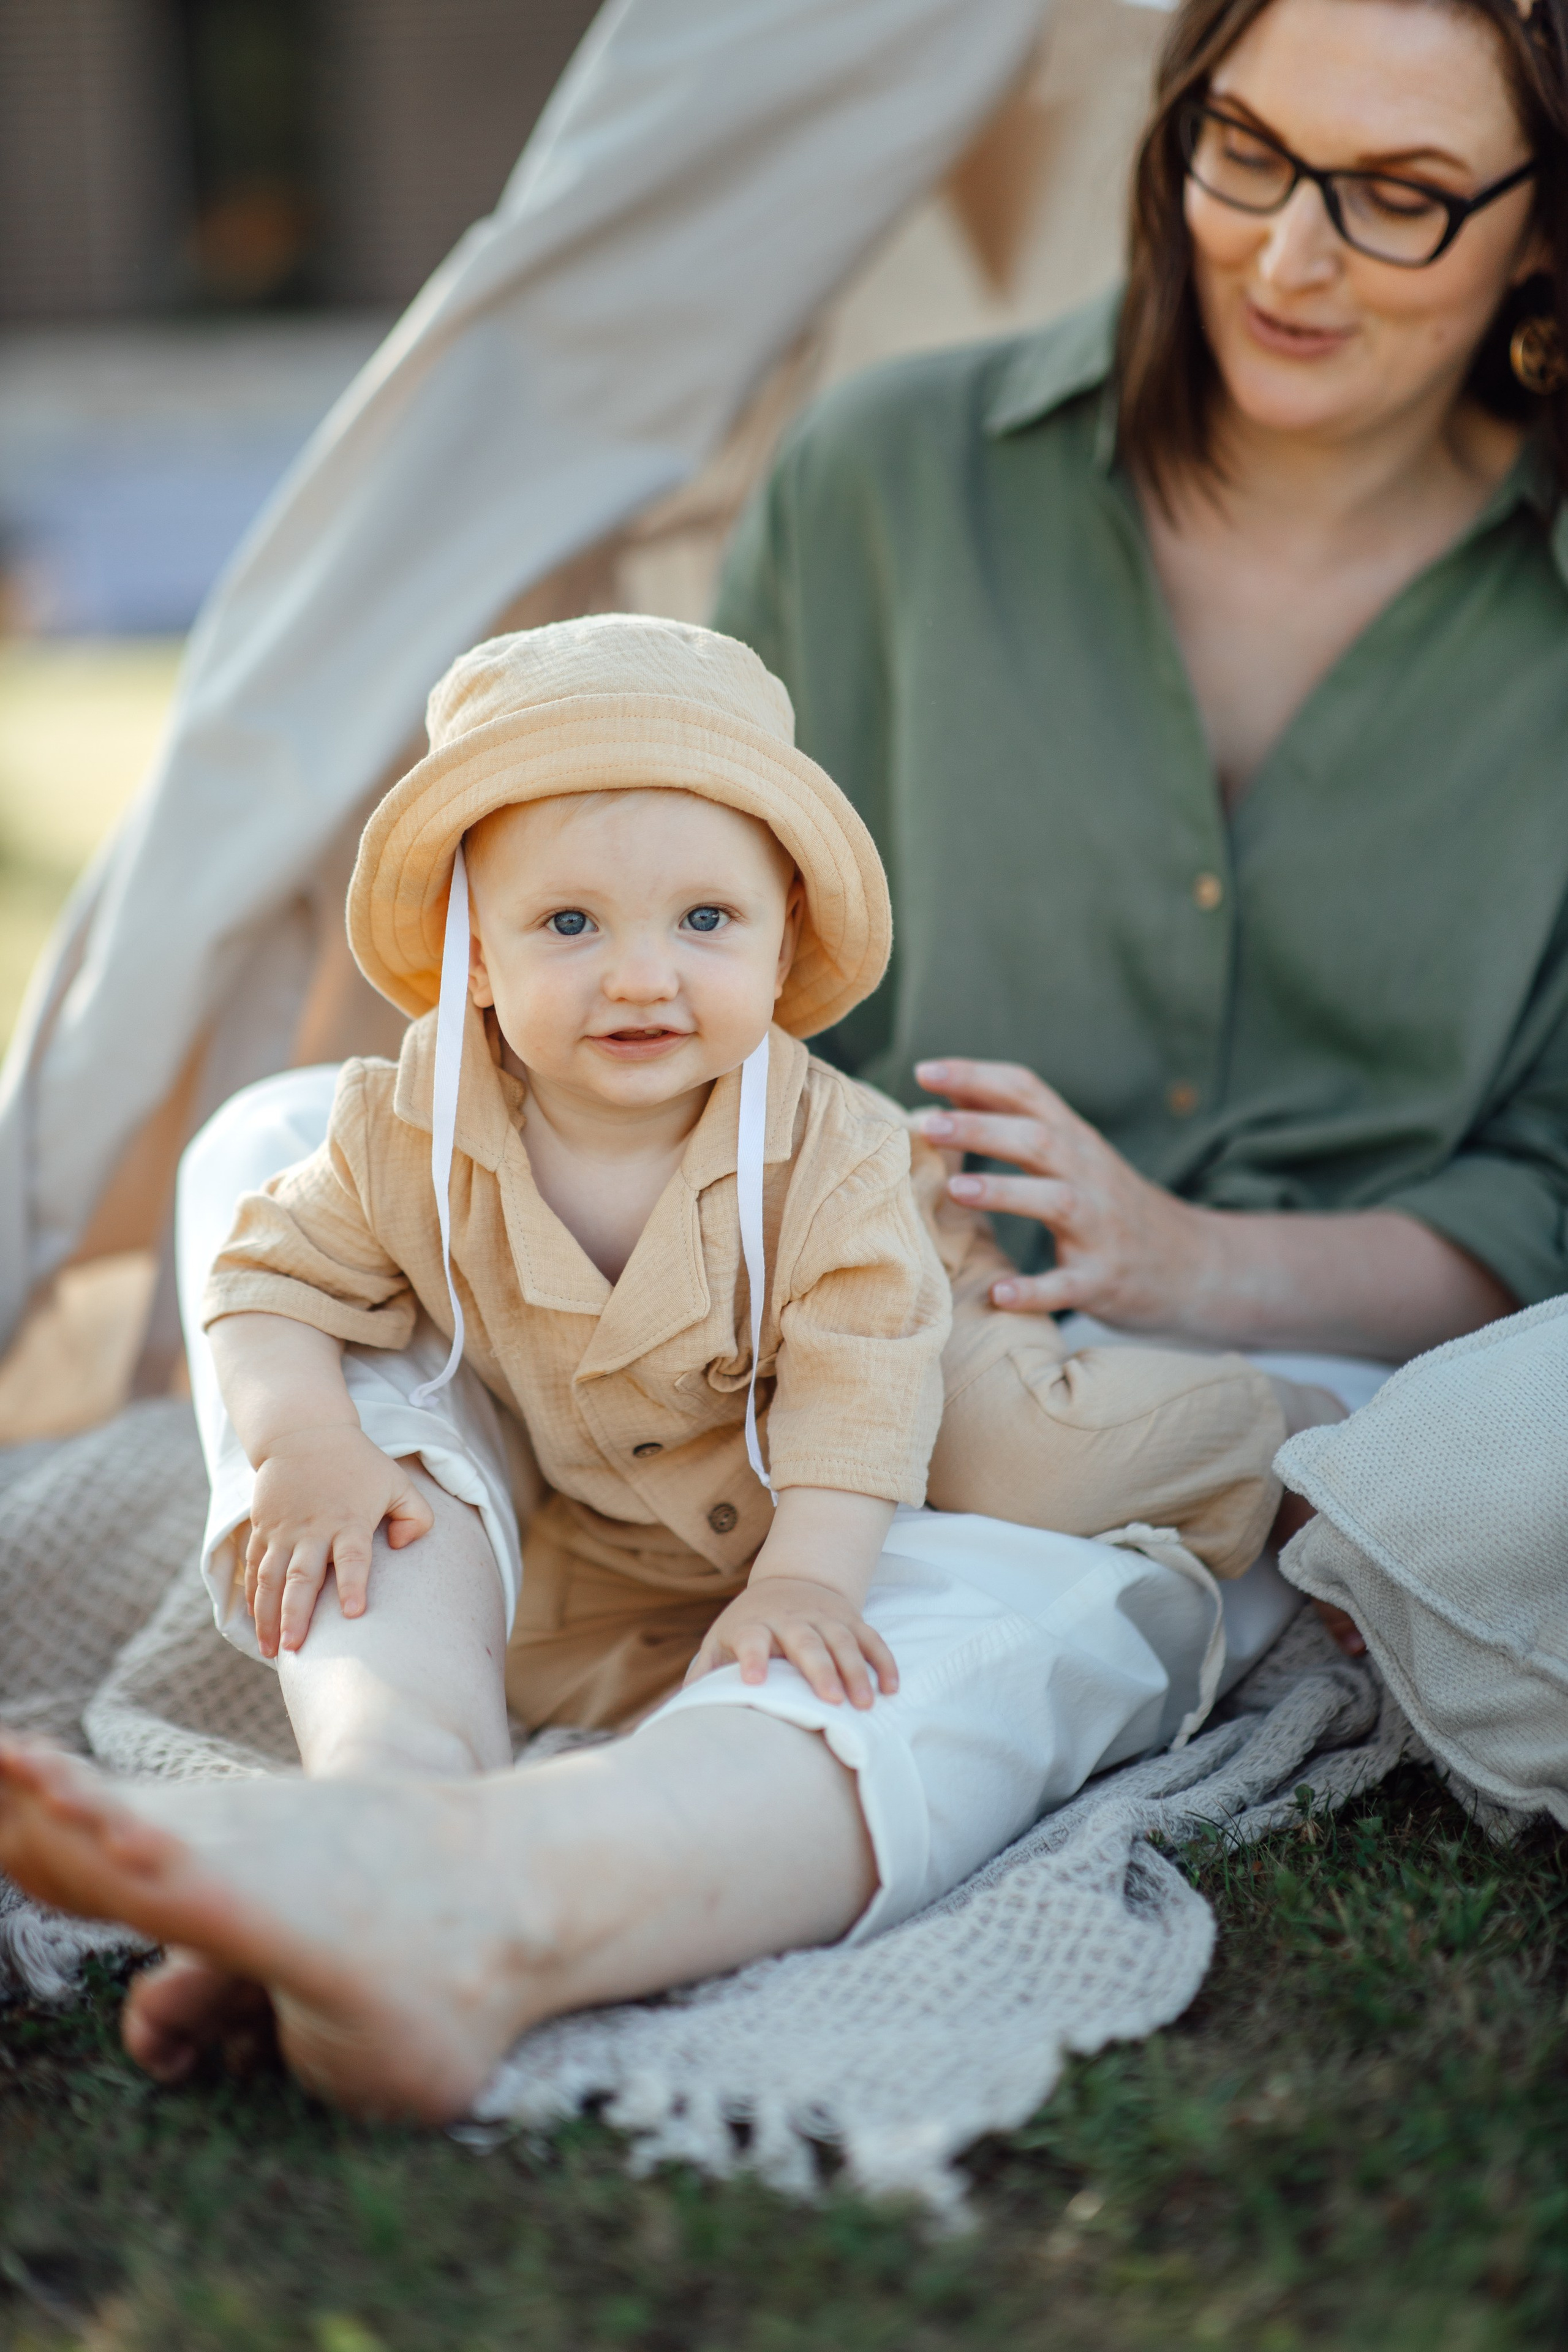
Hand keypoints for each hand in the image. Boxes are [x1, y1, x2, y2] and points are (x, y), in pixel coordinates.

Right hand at [244, 1426, 433, 1657]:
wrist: (304, 1432)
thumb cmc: (358, 1463)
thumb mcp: (397, 1482)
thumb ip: (416, 1516)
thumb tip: (405, 1547)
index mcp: (349, 1520)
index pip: (353, 1558)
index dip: (353, 1585)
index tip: (352, 1614)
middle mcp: (313, 1529)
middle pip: (302, 1577)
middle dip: (297, 1615)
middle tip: (297, 1649)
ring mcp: (283, 1529)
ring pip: (271, 1578)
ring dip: (268, 1616)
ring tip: (273, 1651)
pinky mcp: (263, 1527)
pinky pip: (253, 1566)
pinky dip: (252, 1596)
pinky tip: (255, 1623)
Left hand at [685, 1573, 898, 1708]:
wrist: (792, 1580)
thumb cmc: (749, 1623)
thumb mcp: (721, 1639)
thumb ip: (704, 1671)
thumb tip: (680, 1708)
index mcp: (753, 1625)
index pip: (751, 1639)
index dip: (752, 1658)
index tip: (754, 1682)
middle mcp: (790, 1618)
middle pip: (806, 1642)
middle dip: (819, 1670)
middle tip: (829, 1701)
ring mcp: (824, 1617)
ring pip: (843, 1641)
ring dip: (856, 1671)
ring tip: (865, 1704)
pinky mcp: (850, 1619)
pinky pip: (871, 1639)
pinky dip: (884, 1661)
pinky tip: (891, 1688)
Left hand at [914, 1058, 1215, 1329]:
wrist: (1196, 1266)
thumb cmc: (1114, 1206)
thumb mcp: (1077, 1154)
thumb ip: (1022, 1122)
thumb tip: (955, 1089)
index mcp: (1076, 1141)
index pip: (1028, 1091)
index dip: (977, 1076)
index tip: (925, 1069)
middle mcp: (1090, 1176)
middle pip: (1037, 1140)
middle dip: (980, 1129)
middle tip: (925, 1125)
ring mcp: (1101, 1229)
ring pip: (1055, 1202)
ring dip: (1003, 1193)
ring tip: (953, 1190)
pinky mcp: (1105, 1280)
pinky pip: (1068, 1285)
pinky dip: (1034, 1290)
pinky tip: (1000, 1293)